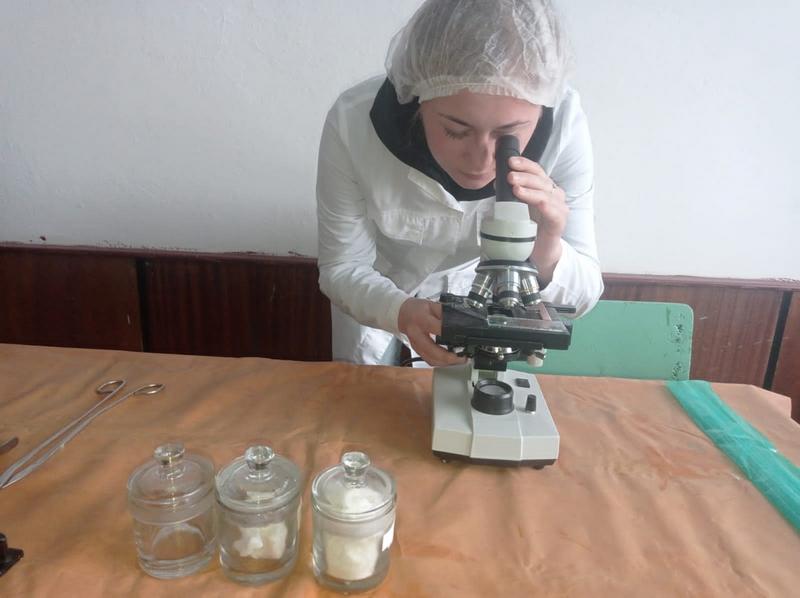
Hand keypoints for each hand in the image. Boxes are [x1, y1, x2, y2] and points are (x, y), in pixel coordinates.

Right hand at [397, 298, 465, 366]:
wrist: (402, 314)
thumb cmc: (417, 309)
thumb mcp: (432, 305)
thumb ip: (445, 312)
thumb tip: (461, 320)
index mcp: (421, 320)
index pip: (438, 329)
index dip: (452, 335)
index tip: (464, 338)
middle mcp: (417, 334)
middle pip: (433, 352)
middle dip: (450, 358)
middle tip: (463, 357)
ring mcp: (415, 345)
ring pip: (431, 360)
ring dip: (446, 363)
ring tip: (459, 360)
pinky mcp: (417, 351)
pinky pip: (429, 360)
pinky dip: (440, 363)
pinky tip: (449, 360)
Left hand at [506, 155, 566, 283]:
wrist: (540, 251)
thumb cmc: (529, 228)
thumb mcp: (518, 207)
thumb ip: (511, 194)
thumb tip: (497, 182)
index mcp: (544, 188)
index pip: (536, 170)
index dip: (524, 164)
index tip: (510, 161)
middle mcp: (554, 195)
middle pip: (541, 180)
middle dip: (524, 176)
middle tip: (509, 176)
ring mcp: (559, 208)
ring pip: (545, 193)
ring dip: (530, 189)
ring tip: (515, 188)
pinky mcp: (559, 222)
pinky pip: (552, 210)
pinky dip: (542, 204)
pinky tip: (535, 202)